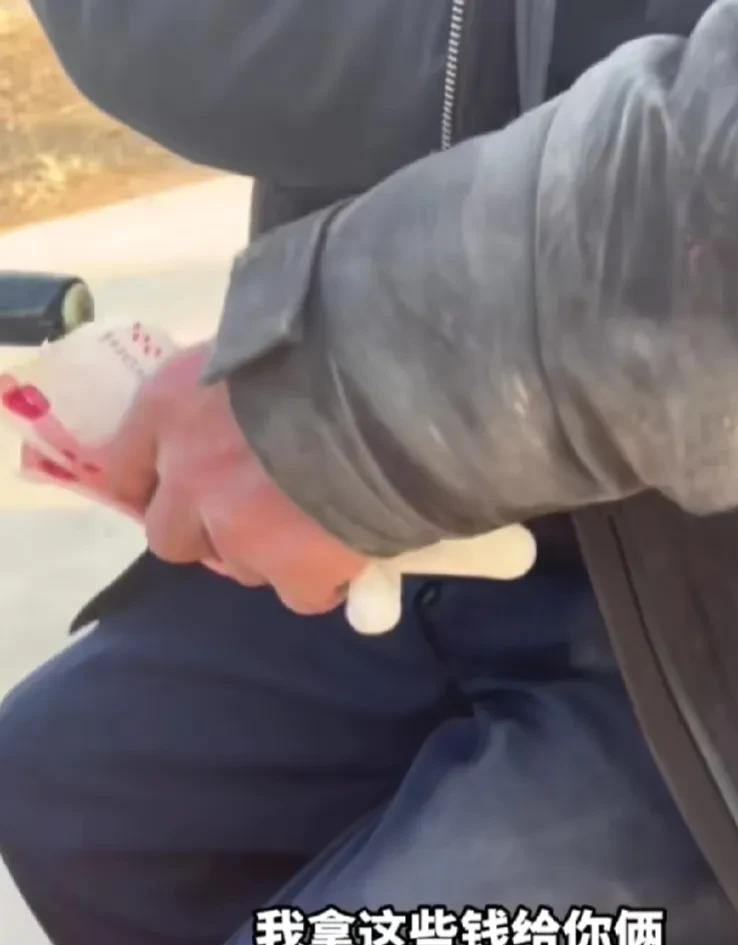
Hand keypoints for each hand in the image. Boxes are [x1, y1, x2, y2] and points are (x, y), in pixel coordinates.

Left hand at [104, 343, 367, 614]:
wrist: (398, 386)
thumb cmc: (333, 342)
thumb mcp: (261, 344)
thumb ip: (235, 388)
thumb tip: (245, 418)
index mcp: (171, 406)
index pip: (125, 469)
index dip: (154, 487)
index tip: (178, 493)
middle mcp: (189, 473)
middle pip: (171, 537)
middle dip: (210, 533)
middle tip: (257, 516)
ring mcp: (236, 528)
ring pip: (240, 567)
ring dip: (271, 555)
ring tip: (320, 522)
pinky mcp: (289, 568)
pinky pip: (299, 594)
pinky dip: (322, 581)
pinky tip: (350, 553)